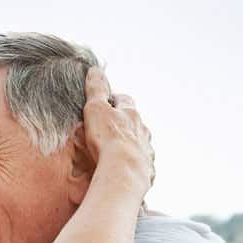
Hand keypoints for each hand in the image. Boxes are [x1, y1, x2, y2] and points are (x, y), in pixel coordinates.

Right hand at [80, 66, 153, 197]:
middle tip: (110, 128)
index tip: (106, 103)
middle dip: (124, 123)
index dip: (114, 100)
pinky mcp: (147, 169)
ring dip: (130, 144)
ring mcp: (146, 150)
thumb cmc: (108, 139)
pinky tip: (124, 169)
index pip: (124, 100)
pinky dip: (133, 163)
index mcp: (130, 113)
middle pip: (134, 121)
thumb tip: (95, 70)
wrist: (124, 172)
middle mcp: (142, 130)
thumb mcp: (96, 109)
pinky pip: (141, 163)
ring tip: (116, 151)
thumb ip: (96, 89)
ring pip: (140, 142)